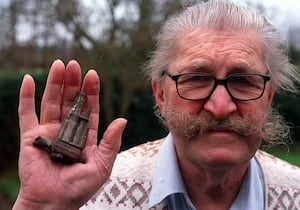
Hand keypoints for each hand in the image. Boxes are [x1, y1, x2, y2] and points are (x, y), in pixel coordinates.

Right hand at [13, 60, 126, 209]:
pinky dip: (26, 96)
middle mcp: (67, 130)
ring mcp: (48, 131)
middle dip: (73, 83)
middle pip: (70, 101)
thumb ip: (111, 142)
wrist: (53, 203)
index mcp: (85, 136)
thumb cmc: (78, 188)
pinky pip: (26, 113)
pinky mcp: (30, 136)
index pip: (88, 109)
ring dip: (55, 83)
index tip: (92, 75)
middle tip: (75, 64)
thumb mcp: (102, 165)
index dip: (90, 92)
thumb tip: (123, 119)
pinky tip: (29, 79)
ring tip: (60, 64)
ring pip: (52, 101)